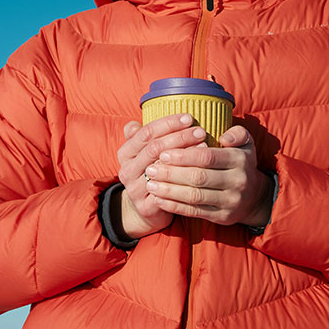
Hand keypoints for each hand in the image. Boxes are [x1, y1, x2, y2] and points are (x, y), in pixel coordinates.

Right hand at [116, 114, 208, 238]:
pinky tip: (200, 170)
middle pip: (154, 148)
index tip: (189, 117)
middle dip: (179, 137)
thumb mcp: (144, 152)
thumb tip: (141, 117)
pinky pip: (168, 190)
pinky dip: (185, 178)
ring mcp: (134, 189)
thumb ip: (145, 136)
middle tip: (200, 130)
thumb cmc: (153, 172)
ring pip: (162, 168)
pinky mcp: (146, 206)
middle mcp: (126, 170)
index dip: (168, 123)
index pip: (146, 133)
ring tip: (204, 145)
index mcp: (125, 153)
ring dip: (185, 155)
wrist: (147, 210)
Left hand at [141, 125, 272, 227]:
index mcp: (240, 160)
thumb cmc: (241, 163)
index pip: (207, 157)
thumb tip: (223, 137)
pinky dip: (175, 206)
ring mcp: (230, 201)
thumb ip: (237, 133)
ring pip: (195, 196)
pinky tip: (159, 199)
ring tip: (150, 184)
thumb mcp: (246, 143)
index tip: (163, 153)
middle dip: (172, 173)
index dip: (184, 156)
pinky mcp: (223, 217)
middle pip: (199, 177)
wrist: (254, 196)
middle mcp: (237, 181)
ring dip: (170, 191)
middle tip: (151, 169)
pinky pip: (195, 212)